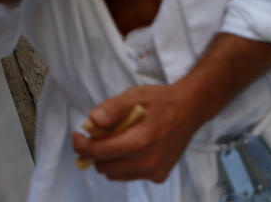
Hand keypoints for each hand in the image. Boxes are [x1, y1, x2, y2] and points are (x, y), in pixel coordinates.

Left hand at [72, 84, 199, 182]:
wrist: (192, 108)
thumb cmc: (162, 100)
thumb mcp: (136, 95)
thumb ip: (113, 108)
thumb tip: (92, 121)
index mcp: (141, 140)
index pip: (99, 152)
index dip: (82, 145)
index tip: (78, 135)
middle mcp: (148, 161)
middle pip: (104, 166)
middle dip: (95, 152)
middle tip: (99, 136)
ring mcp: (154, 171)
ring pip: (115, 174)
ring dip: (109, 160)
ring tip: (117, 141)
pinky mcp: (159, 176)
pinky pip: (129, 175)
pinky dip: (124, 165)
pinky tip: (133, 149)